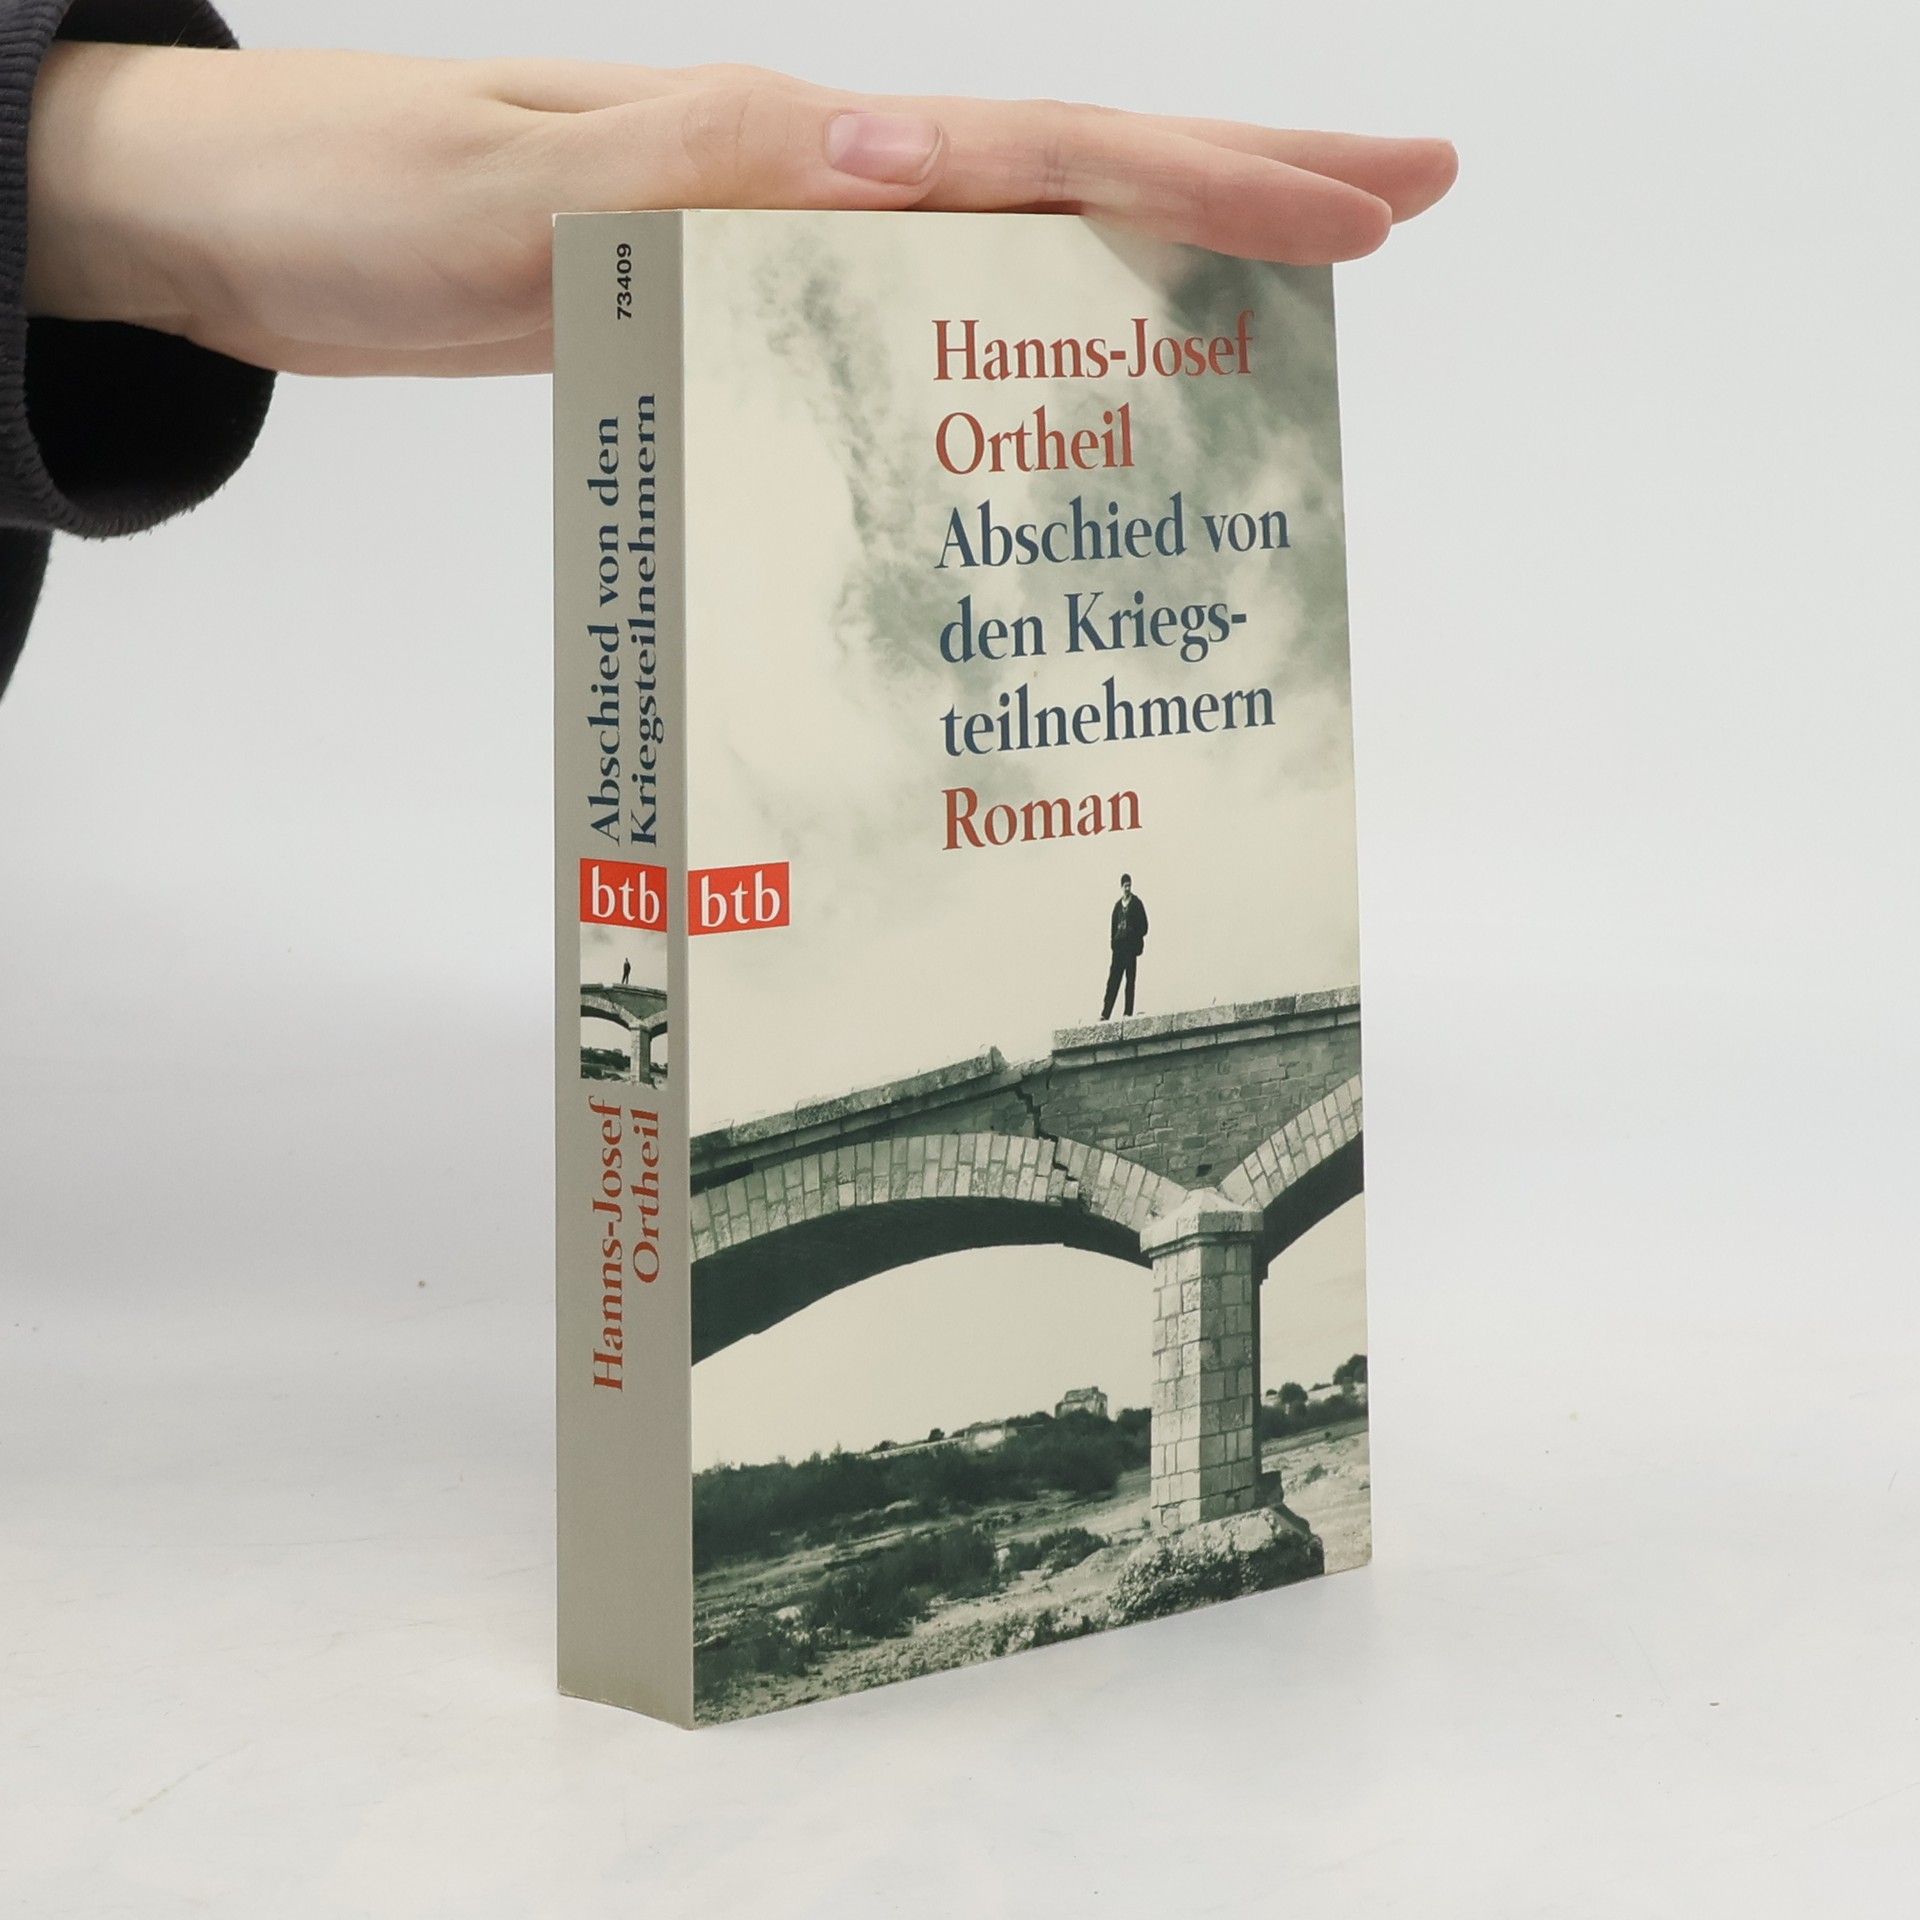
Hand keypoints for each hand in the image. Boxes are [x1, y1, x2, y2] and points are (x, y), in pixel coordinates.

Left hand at [24, 47, 1454, 376]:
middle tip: (1401, 214)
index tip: (1368, 210)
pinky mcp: (734, 313)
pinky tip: (1043, 409)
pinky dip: (1002, 364)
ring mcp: (778, 248)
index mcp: (786, 147)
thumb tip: (909, 154)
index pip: (1044, 152)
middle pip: (1066, 179)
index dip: (1213, 182)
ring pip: (1005, 254)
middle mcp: (808, 186)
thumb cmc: (352, 197)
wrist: (248, 225)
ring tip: (1274, 328)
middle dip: (1242, 191)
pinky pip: (908, 334)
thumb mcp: (512, 181)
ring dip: (1147, 277)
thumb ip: (698, 164)